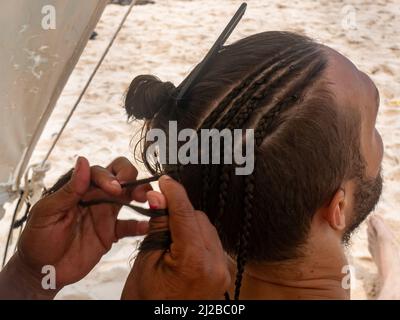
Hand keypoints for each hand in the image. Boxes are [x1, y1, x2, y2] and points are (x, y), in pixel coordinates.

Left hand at [15, 156, 149, 294]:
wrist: (41, 270)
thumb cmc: (38, 238)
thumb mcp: (48, 212)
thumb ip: (69, 189)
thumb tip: (83, 161)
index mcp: (80, 188)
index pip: (101, 172)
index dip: (111, 177)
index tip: (115, 189)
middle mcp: (96, 197)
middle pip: (121, 177)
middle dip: (132, 179)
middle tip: (137, 193)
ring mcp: (105, 214)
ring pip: (130, 196)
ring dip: (141, 195)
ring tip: (148, 202)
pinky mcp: (111, 233)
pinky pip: (129, 226)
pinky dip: (140, 225)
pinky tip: (145, 226)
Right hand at [121, 175, 230, 299]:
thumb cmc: (147, 301)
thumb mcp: (147, 260)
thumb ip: (158, 225)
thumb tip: (159, 197)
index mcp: (195, 262)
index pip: (186, 214)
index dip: (174, 193)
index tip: (165, 181)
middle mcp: (217, 264)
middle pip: (199, 219)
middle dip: (178, 211)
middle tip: (158, 209)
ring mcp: (223, 269)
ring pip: (206, 228)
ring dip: (188, 223)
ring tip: (168, 235)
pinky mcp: (222, 272)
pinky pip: (210, 242)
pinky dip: (196, 236)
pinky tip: (180, 243)